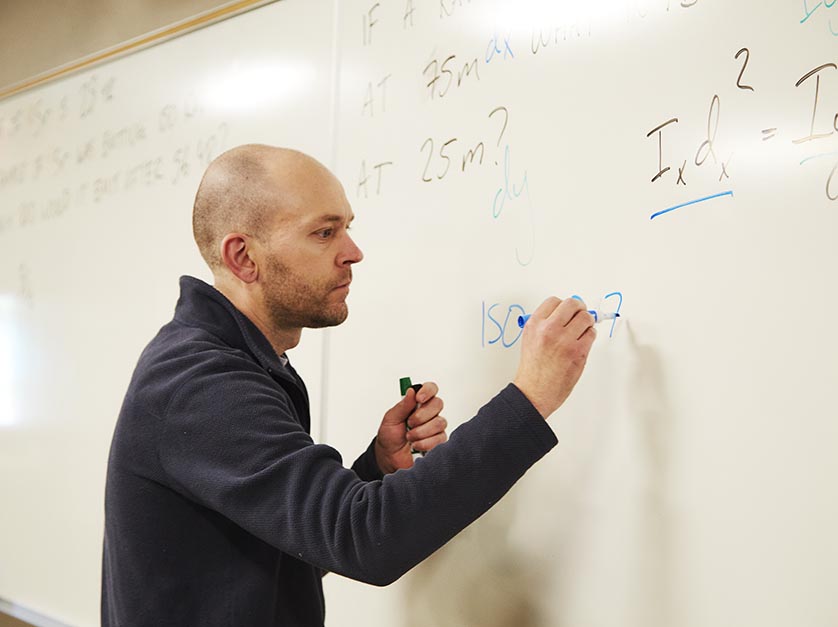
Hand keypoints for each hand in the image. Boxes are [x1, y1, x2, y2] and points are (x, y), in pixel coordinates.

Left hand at [374, 382, 447, 473]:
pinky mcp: (439, 442)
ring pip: (439, 422)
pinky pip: (439, 438)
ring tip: (409, 437)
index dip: (428, 391)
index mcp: (417, 403)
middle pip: (437, 404)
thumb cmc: (389, 437)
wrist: (389, 458)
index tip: (419, 398)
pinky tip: (416, 445)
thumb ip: (402, 405)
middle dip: (421, 415)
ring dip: (421, 431)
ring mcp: (435, 427)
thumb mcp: (391, 419)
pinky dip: (424, 443)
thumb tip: (411, 391)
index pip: (431, 389)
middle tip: (409, 423)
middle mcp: (429, 413)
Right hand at [513, 297, 596, 418]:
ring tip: (581, 331)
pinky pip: (591, 334)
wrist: (534, 392)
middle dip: (578, 309)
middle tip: (579, 315)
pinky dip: (589, 336)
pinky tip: (582, 343)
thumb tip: (565, 314)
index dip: (563, 306)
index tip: (567, 311)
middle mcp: (548, 329)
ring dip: (586, 323)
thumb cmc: (533, 369)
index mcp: (534, 324)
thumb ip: (544, 324)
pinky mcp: (578, 351)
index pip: (554, 301)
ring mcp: (564, 340)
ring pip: (586, 317)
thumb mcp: (530, 340)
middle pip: (572, 304)